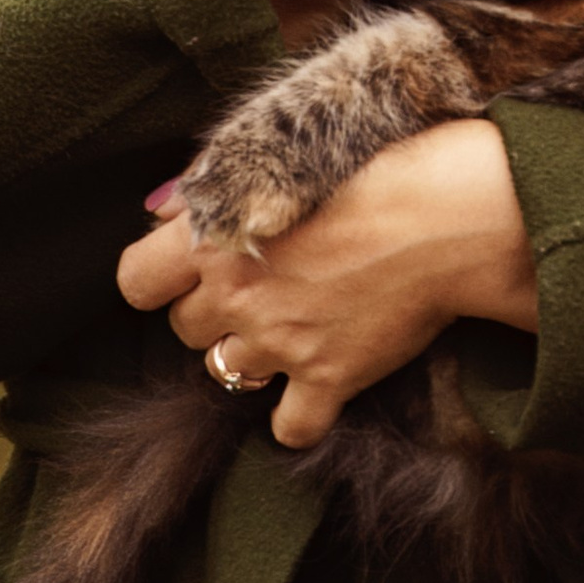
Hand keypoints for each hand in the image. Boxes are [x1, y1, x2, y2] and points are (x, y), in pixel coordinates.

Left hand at [116, 117, 537, 446]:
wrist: (448, 214)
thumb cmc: (371, 169)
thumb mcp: (277, 155)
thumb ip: (207, 186)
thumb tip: (160, 213)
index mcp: (213, 235)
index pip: (135, 281)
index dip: (157, 280)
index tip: (187, 272)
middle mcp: (235, 293)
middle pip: (184, 329)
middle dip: (214, 313)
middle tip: (261, 288)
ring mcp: (279, 341)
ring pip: (225, 374)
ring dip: (252, 354)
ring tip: (292, 323)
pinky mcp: (329, 377)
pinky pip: (289, 427)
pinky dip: (299, 415)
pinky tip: (317, 385)